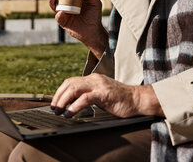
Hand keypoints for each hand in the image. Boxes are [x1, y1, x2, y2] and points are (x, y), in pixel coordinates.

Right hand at [48, 0, 107, 58]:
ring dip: (51, 1)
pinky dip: (58, 14)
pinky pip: (58, 18)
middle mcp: (67, 6)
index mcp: (73, 0)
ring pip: (54, 6)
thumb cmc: (95, 16)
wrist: (94, 30)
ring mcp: (64, 14)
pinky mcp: (64, 22)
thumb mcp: (95, 4)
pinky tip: (60, 12)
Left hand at [50, 73, 164, 117]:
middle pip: (69, 83)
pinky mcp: (103, 94)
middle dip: (58, 96)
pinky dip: (74, 106)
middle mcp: (94, 79)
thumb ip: (90, 95)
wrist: (138, 99)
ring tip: (59, 111)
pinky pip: (84, 99)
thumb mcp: (102, 94)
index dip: (60, 91)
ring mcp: (99, 86)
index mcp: (93, 78)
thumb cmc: (121, 100)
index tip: (55, 102)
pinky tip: (70, 113)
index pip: (71, 81)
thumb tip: (73, 102)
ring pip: (74, 89)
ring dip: (63, 101)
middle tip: (54, 108)